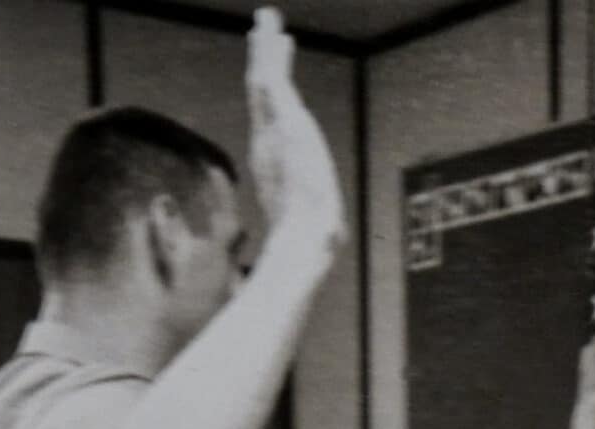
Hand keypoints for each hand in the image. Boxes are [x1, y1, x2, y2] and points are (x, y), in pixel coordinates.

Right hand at [246, 8, 346, 255]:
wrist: (302, 236)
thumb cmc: (309, 241)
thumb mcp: (315, 225)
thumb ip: (321, 223)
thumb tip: (332, 238)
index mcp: (274, 161)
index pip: (270, 120)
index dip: (269, 95)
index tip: (270, 72)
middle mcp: (268, 142)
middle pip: (263, 93)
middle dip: (263, 62)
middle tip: (263, 33)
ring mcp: (272, 130)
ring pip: (264, 79)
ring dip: (265, 47)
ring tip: (266, 19)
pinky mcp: (283, 121)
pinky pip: (272, 77)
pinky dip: (270, 52)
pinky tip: (272, 30)